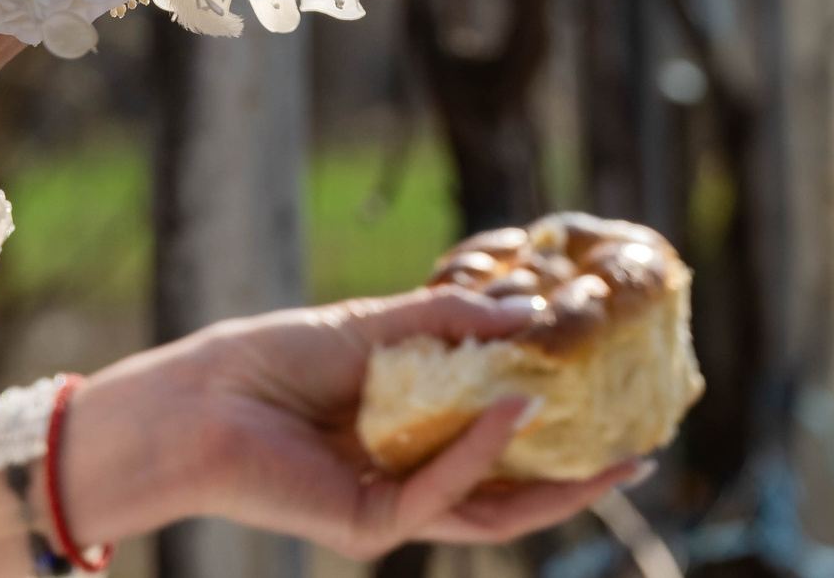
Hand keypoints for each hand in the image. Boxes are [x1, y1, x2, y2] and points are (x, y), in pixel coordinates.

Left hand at [62, 288, 647, 558]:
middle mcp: (404, 477)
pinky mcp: (367, 524)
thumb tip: (532, 309)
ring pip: (490, 512)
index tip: (609, 400)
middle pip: (508, 489)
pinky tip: (510, 412)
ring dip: (553, 485)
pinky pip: (439, 496)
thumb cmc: (267, 359)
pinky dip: (478, 456)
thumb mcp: (369, 328)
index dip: (553, 425)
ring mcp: (389, 507)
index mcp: (405, 432)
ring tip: (615, 457)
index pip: (494, 438)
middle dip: (576, 477)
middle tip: (639, 451)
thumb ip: (446, 322)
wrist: (194, 398)